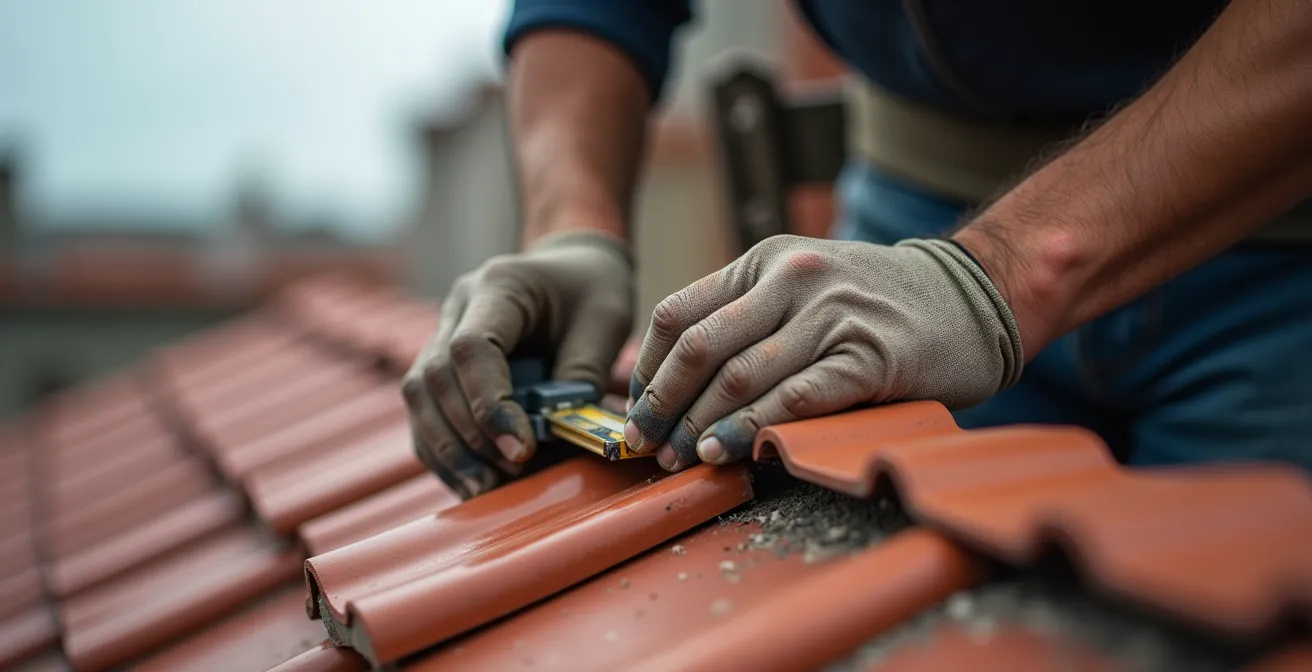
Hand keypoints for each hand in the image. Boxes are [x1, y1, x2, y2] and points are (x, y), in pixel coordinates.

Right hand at [403, 230, 633, 497]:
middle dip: (468, 436)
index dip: (488, 405)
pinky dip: (444, 451)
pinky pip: (426, 412)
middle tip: (510, 472)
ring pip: (419, 398)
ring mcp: (441, 333)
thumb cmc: (593, 292)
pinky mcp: (442, 364)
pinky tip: (472, 482)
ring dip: (448, 450)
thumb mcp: (605, 323)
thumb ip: (580, 374)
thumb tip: (558, 435)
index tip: (520, 449)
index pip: (472, 348)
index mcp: (498, 286)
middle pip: (436, 377)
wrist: (573, 269)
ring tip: (485, 489)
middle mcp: (457, 306)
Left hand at [623, 234, 1022, 471]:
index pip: (678, 314)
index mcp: (764, 262)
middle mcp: (792, 278)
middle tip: (649, 448)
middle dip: (665, 406)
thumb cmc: (872, 304)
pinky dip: (757, 429)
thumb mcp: (798, 288)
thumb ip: (737, 320)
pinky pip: (800, 398)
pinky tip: (734, 453)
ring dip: (703, 426)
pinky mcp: (870, 356)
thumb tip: (653, 375)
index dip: (649, 372)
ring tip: (684, 459)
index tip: (638, 414)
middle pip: (701, 349)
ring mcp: (832, 314)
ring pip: (742, 376)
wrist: (970, 295)